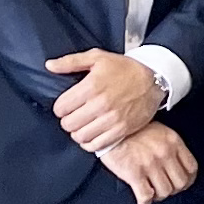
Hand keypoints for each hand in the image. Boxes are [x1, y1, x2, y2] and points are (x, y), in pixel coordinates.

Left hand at [48, 47, 166, 151]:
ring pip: (80, 136)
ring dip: (77, 132)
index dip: (60, 107)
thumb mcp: (97, 58)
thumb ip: (70, 62)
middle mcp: (101, 104)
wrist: (153, 79)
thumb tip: (49, 66)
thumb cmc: (124, 68)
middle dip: (67, 120)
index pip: (61, 107)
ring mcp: (112, 119)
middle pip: (68, 124)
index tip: (66, 105)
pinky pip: (97, 145)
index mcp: (92, 86)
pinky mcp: (122, 130)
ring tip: (82, 125)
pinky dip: (90, 142)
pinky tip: (91, 134)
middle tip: (73, 115)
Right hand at [100, 125, 197, 203]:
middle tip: (165, 188)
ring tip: (152, 192)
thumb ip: (171, 146)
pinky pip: (146, 196)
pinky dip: (145, 201)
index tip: (182, 183)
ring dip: (159, 196)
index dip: (188, 180)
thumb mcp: (159, 131)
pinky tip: (142, 198)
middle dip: (174, 190)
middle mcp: (164, 153)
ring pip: (165, 192)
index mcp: (173, 141)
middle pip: (181, 183)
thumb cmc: (132, 129)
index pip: (191, 168)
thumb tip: (177, 164)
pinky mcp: (134, 173)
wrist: (110, 126)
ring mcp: (150, 164)